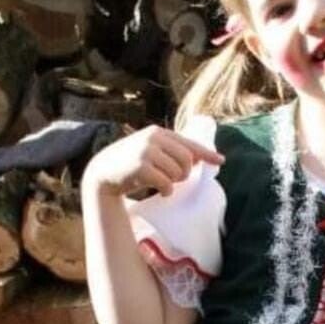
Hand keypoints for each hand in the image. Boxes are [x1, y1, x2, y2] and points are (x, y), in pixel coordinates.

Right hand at [82, 124, 223, 198]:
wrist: (103, 172)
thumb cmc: (131, 164)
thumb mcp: (151, 151)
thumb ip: (171, 151)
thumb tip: (199, 160)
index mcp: (159, 133)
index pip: (189, 144)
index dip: (206, 154)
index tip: (221, 161)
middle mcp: (153, 138)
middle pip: (187, 161)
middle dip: (184, 173)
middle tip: (172, 178)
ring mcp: (146, 152)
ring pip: (178, 173)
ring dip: (174, 182)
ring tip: (161, 181)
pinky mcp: (141, 168)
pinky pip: (167, 184)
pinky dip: (167, 191)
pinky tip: (160, 191)